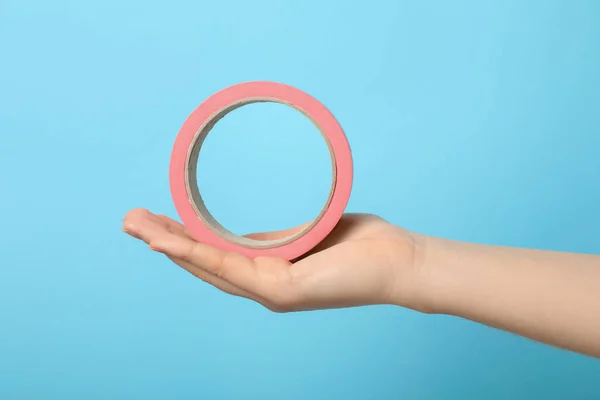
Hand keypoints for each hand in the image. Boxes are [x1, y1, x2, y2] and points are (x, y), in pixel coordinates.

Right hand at [122, 209, 427, 312]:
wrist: (398, 261)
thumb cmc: (358, 245)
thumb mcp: (306, 237)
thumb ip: (275, 240)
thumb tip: (250, 236)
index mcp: (268, 272)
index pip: (216, 258)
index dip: (182, 240)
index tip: (155, 220)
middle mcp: (263, 287)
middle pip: (203, 265)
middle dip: (163, 243)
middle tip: (128, 220)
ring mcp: (271, 292)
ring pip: (208, 267)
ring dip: (169, 246)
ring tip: (136, 226)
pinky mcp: (282, 291)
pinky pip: (231, 267)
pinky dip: (197, 252)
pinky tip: (170, 239)